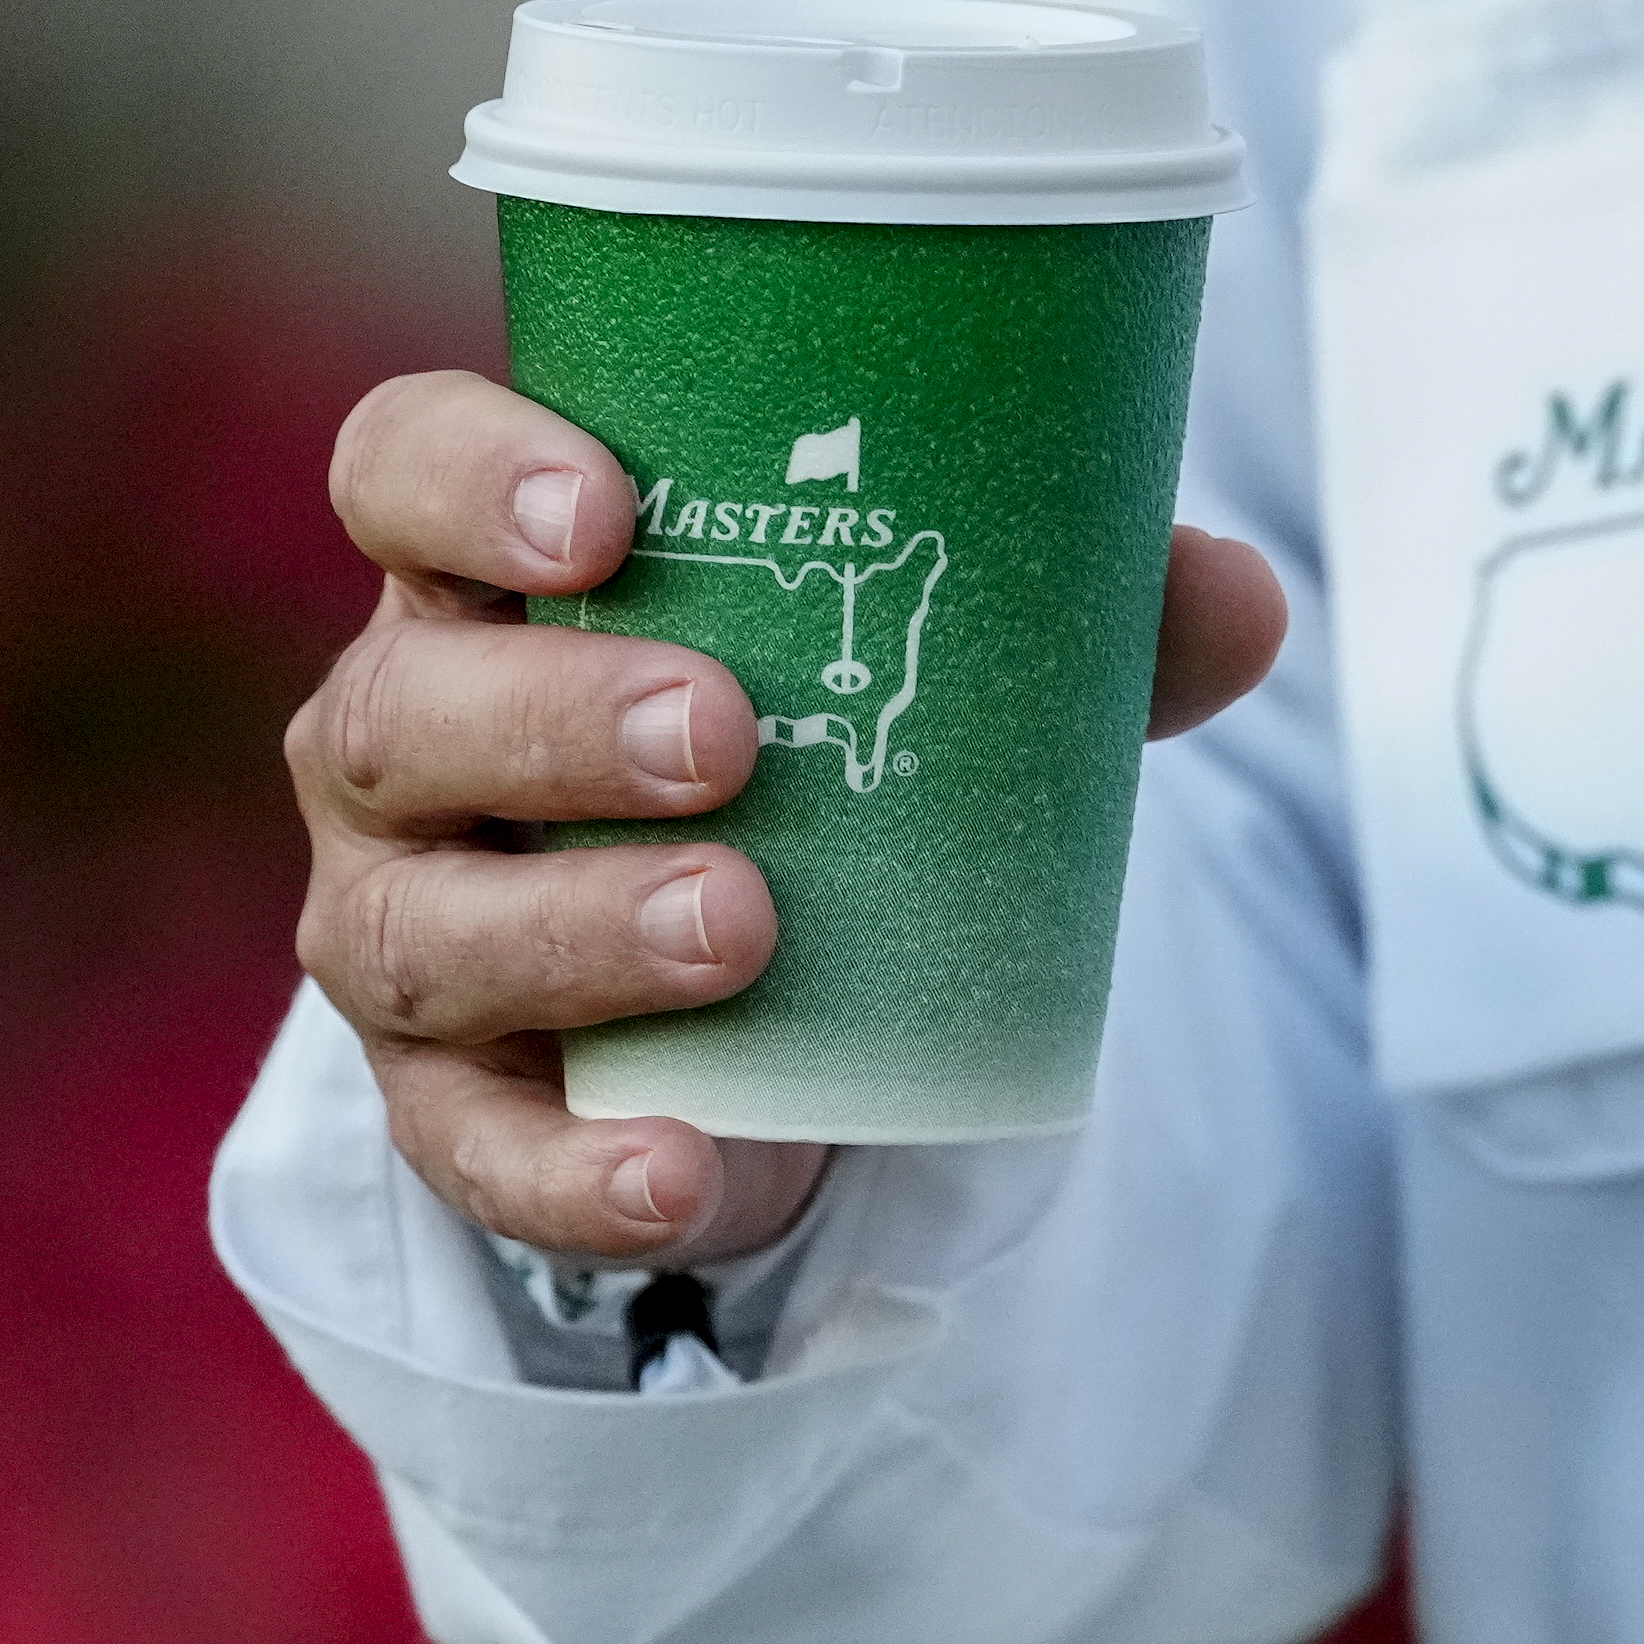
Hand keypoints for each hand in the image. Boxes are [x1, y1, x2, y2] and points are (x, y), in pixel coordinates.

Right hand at [287, 370, 1289, 1263]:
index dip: (470, 476)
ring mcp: (406, 923)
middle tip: (725, 735)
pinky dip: (576, 1171)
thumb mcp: (921, 668)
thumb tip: (1240, 594)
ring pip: (415, 929)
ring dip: (572, 928)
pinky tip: (682, 1172)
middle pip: (407, 711)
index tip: (608, 509)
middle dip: (554, 719)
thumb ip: (1065, 619)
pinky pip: (475, 1151)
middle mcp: (410, 739)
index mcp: (491, 582)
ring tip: (742, 926)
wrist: (766, 987)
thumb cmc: (807, 748)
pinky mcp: (457, 1100)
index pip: (403, 471)